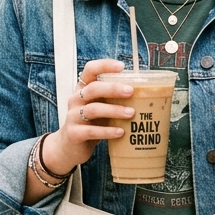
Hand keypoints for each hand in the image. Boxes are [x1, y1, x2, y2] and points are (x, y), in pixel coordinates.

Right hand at [40, 59, 133, 173]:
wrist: (69, 148)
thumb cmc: (91, 123)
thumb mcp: (100, 107)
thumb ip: (113, 99)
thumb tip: (144, 93)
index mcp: (82, 89)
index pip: (90, 70)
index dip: (104, 66)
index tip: (122, 67)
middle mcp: (75, 100)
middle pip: (92, 89)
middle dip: (113, 88)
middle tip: (131, 91)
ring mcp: (73, 117)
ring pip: (93, 110)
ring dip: (114, 110)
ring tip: (131, 113)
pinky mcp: (74, 134)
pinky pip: (91, 131)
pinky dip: (107, 131)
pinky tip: (121, 132)